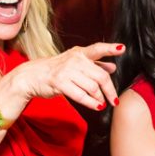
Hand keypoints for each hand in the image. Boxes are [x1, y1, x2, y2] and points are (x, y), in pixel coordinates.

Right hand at [0, 42, 124, 111]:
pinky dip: (92, 103)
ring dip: (100, 98)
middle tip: (115, 100)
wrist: (32, 76)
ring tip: (102, 103)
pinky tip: (97, 106)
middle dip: (110, 90)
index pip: (97, 49)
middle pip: (100, 76)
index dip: (110, 49)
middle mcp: (74, 60)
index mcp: (79, 53)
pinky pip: (82, 95)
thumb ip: (94, 64)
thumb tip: (113, 67)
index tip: (122, 49)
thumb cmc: (56, 70)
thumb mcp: (75, 63)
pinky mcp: (60, 83)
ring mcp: (67, 71)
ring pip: (92, 87)